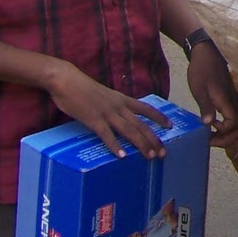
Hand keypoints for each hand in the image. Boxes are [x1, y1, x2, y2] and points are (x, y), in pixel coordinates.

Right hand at [46, 63, 169, 158]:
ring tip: (150, 157)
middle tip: (163, 153)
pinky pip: (107, 135)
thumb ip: (114, 105)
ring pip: (129, 131)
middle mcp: (119, 106)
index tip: (170, 126)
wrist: (66, 80)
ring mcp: (107, 113)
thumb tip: (119, 116)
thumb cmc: (83, 88)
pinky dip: (115, 145)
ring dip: (141, 144)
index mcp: (122, 99)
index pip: (146, 109)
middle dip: (154, 140)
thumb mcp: (105, 95)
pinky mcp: (93, 120)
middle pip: (141, 125)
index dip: (159, 118)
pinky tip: (122, 155)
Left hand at [186, 46, 237, 150]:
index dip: (223, 133)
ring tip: (210, 135)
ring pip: (237, 122)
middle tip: (211, 141)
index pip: (234, 124)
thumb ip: (206, 106)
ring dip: (226, 133)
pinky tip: (212, 123)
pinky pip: (232, 116)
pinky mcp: (229, 97)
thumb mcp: (199, 89)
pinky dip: (225, 125)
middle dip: (228, 139)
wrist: (207, 52)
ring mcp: (233, 99)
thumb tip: (209, 124)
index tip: (208, 134)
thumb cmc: (202, 69)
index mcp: (227, 100)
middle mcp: (234, 101)